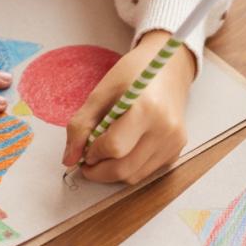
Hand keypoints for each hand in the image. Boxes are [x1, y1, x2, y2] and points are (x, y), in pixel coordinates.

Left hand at [62, 30, 193, 183]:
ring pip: (134, 177)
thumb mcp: (102, 92)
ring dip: (113, 172)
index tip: (86, 147)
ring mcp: (174, 143)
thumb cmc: (134, 74)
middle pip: (124, 170)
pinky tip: (125, 150)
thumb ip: (81, 125)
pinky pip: (146, 172)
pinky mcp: (177, 151)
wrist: (169, 68)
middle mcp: (166, 129)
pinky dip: (129, 168)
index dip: (93, 152)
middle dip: (98, 171)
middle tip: (87, 161)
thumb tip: (69, 159)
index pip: (114, 147)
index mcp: (147, 108)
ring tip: (105, 153)